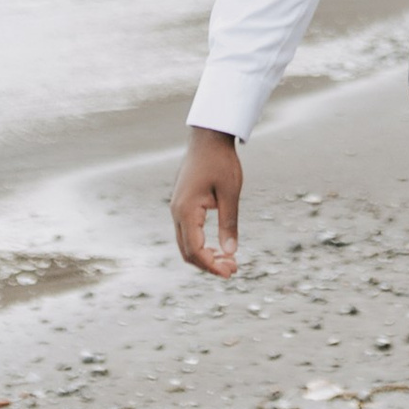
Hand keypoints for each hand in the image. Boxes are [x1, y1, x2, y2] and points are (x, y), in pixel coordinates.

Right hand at [170, 126, 242, 274]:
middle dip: (209, 264)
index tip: (231, 272)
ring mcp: (177, 208)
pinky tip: (217, 246)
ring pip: (185, 243)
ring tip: (228, 261)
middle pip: (187, 251)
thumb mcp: (230, 192)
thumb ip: (229, 223)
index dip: (212, 266)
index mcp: (186, 211)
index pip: (195, 250)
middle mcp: (176, 212)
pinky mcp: (181, 204)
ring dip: (204, 256)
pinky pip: (187, 232)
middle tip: (233, 269)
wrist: (208, 137)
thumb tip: (230, 252)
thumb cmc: (221, 161)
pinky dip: (200, 244)